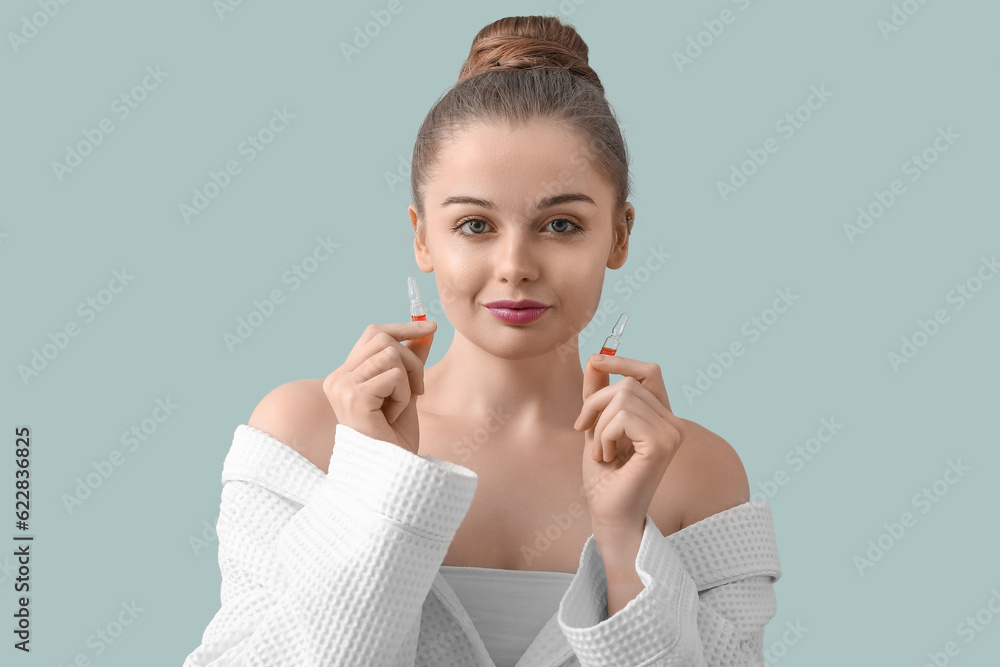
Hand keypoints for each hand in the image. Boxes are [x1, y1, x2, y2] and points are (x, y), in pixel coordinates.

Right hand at [322, 320, 436, 454]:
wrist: (388, 473)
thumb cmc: (394, 439)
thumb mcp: (406, 391)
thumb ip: (411, 361)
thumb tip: (426, 329)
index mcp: (343, 376)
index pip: (372, 334)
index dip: (402, 327)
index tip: (430, 327)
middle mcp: (336, 378)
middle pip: (383, 338)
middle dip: (412, 360)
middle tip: (418, 390)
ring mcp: (342, 387)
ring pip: (390, 354)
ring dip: (407, 381)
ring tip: (400, 407)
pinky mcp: (354, 397)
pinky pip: (393, 375)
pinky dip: (404, 395)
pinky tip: (393, 416)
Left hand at [573, 353, 685, 532]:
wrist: (609, 514)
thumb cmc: (604, 477)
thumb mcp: (596, 425)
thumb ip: (599, 394)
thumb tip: (595, 358)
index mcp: (662, 418)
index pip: (649, 372)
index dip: (621, 361)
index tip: (594, 362)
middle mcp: (674, 423)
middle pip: (627, 383)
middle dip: (596, 404)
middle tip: (587, 433)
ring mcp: (672, 433)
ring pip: (622, 398)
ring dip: (599, 426)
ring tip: (602, 451)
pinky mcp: (662, 444)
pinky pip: (621, 417)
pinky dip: (604, 436)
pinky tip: (607, 457)